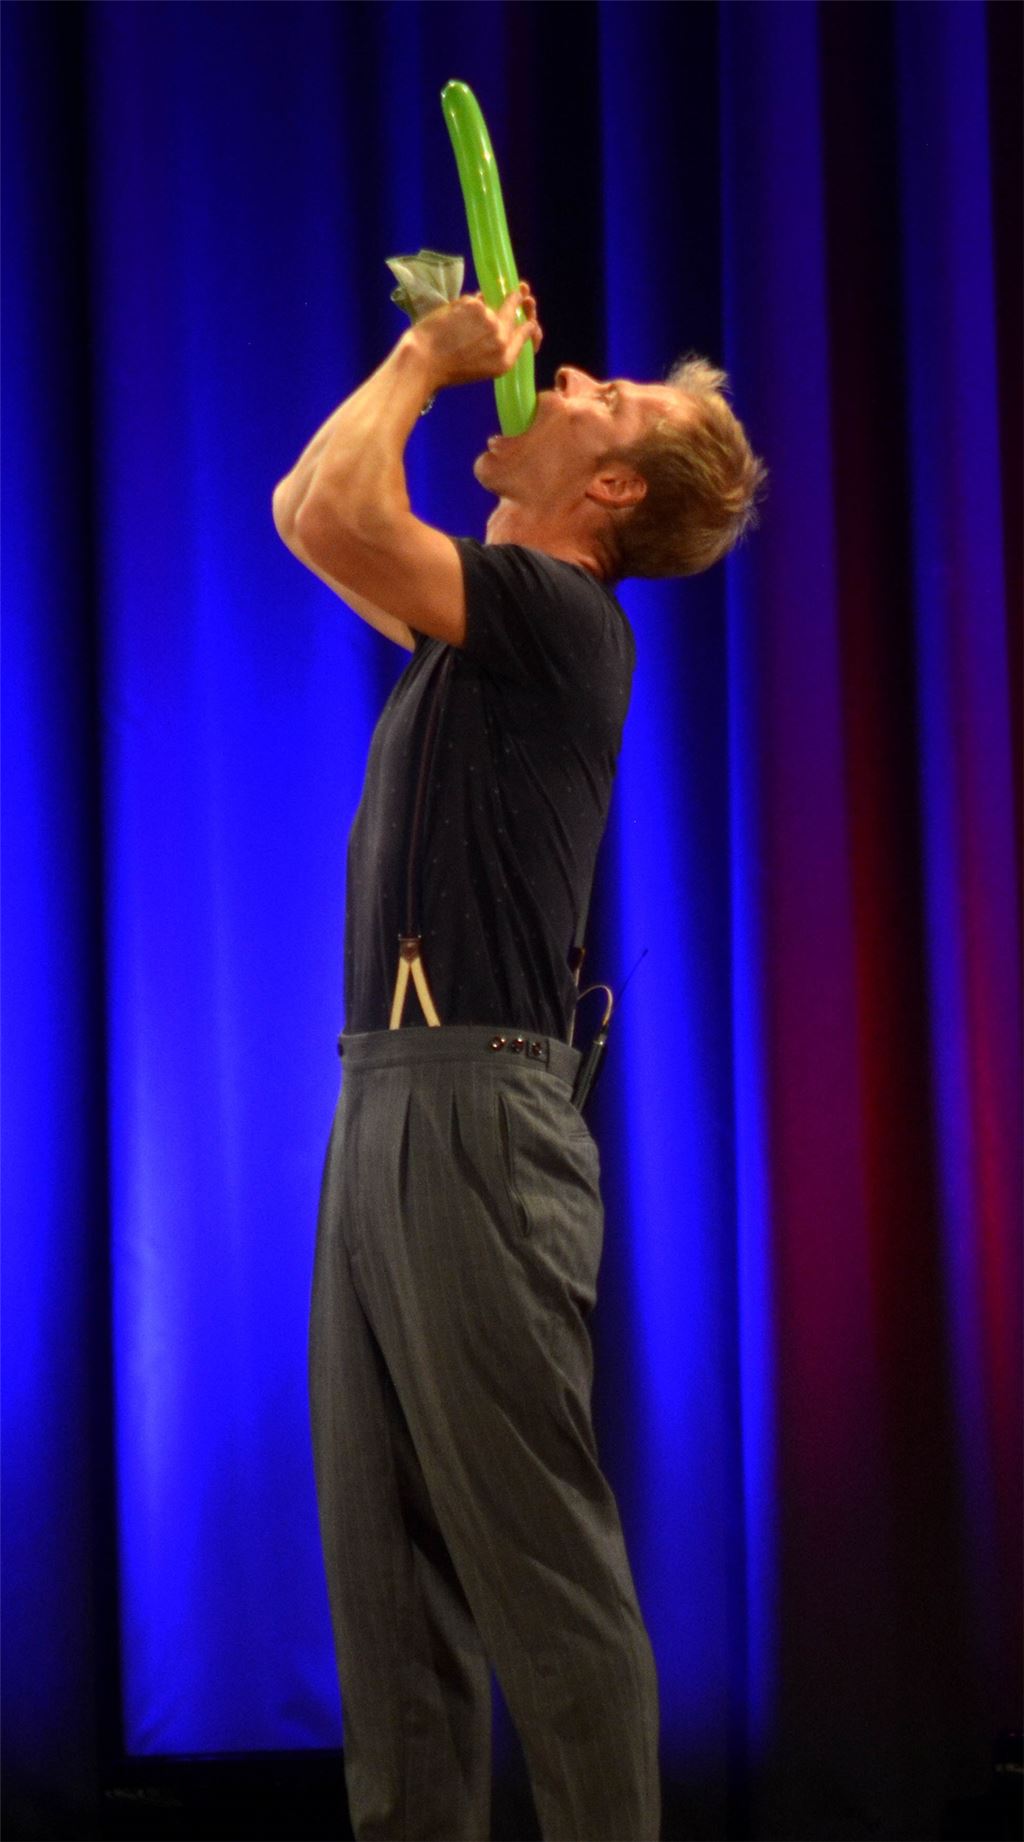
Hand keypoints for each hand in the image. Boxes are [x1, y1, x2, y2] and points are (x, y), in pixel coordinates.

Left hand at [403, 283, 541, 391]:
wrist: (424, 361)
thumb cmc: (447, 370)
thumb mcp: (481, 367)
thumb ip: (495, 347)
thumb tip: (500, 320)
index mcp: (505, 359)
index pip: (527, 331)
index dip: (529, 321)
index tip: (527, 315)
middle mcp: (502, 338)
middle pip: (516, 308)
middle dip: (518, 297)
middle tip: (519, 289)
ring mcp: (490, 319)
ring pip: (491, 302)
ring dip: (483, 304)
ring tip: (465, 319)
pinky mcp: (474, 305)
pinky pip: (473, 301)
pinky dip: (465, 306)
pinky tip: (452, 319)